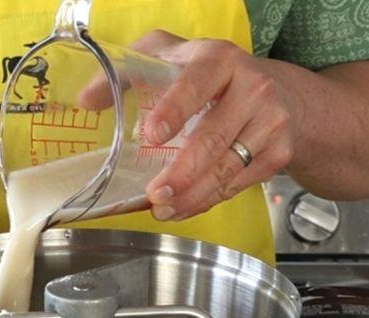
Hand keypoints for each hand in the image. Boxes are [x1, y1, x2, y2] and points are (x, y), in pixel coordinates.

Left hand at [123, 31, 297, 221]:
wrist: (281, 93)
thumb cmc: (212, 76)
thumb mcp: (171, 58)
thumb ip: (126, 72)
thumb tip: (86, 100)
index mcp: (219, 60)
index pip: (196, 83)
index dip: (175, 109)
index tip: (152, 134)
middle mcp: (252, 88)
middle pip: (213, 138)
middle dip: (181, 172)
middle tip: (155, 193)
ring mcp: (269, 122)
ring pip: (227, 168)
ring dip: (192, 195)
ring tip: (163, 208)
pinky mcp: (278, 152)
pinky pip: (237, 184)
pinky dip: (208, 200)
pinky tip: (184, 206)